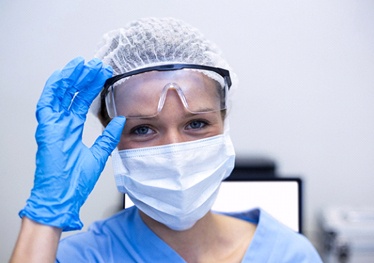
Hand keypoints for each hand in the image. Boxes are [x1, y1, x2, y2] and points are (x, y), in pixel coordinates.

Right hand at [19, 57, 125, 230]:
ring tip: (83, 64)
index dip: (91, 87)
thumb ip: (108, 136)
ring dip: (71, 77)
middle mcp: (61, 124)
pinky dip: (55, 87)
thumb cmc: (75, 181)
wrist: (64, 197)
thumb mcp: (99, 154)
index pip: (81, 102)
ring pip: (60, 94)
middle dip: (83, 78)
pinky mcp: (46, 128)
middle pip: (71, 94)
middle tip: (95, 65)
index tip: (102, 75)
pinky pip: (47, 102)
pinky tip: (64, 75)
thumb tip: (119, 120)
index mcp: (71, 130)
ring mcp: (52, 125)